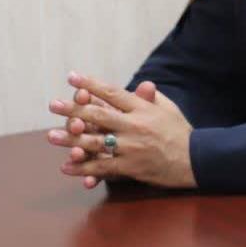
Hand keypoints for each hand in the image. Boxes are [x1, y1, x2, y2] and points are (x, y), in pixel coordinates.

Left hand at [46, 73, 196, 189]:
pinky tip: (66, 167)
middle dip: (73, 110)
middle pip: (98, 115)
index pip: (112, 93)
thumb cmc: (180, 132)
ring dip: (70, 140)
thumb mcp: (169, 108)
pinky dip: (83, 168)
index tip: (72, 78)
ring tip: (51, 136)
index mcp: (142, 108)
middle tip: (53, 105)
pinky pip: (102, 167)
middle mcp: (134, 125)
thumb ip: (152, 97)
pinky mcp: (130, 167)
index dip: (90, 85)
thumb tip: (141, 85)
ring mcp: (131, 147)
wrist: (195, 159)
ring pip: (94, 142)